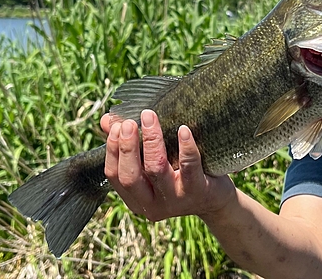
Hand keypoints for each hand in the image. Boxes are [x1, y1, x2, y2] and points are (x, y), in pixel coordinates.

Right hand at [100, 110, 234, 220]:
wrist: (215, 200)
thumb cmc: (179, 176)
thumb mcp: (153, 164)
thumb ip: (130, 145)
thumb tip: (106, 120)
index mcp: (136, 198)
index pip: (114, 175)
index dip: (112, 149)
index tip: (116, 126)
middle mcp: (152, 204)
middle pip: (131, 176)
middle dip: (127, 147)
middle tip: (129, 123)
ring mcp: (175, 200)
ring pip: (156, 170)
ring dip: (151, 141)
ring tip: (150, 117)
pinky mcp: (198, 191)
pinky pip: (189, 168)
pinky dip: (185, 148)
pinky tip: (183, 130)